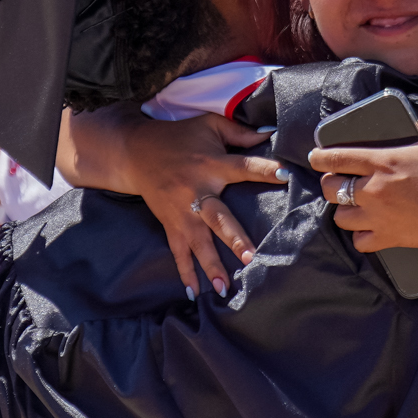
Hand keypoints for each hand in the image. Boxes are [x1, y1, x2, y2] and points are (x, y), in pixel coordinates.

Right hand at [61, 107, 282, 295]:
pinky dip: (185, 272)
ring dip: (211, 265)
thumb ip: (240, 130)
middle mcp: (197, 190)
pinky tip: (194, 293)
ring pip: (198, 242)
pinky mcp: (169, 224)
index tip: (284, 174)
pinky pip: (178, 252)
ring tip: (224, 288)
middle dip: (233, 238)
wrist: (134, 152)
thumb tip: (271, 133)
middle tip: (250, 257)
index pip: (242, 167)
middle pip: (218, 217)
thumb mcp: (208, 124)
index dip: (262, 170)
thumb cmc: (178, 137)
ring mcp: (181, 211)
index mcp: (211, 163)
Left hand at [309, 121, 417, 252]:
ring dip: (344, 210)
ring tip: (353, 205)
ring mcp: (378, 216)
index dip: (320, 156)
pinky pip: (359, 240)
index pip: (336, 157)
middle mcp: (374, 189)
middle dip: (330, 183)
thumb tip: (411, 120)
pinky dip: (360, 235)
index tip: (316, 157)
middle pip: (331, 188)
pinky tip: (368, 227)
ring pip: (340, 217)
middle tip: (339, 181)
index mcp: (383, 161)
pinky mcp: (388, 238)